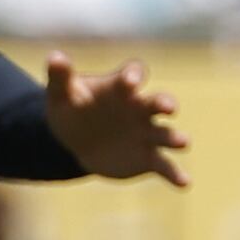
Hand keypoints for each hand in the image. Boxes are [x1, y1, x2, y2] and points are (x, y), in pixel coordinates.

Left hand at [41, 54, 188, 186]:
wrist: (78, 140)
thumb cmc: (72, 109)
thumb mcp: (61, 94)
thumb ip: (60, 77)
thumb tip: (55, 56)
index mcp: (120, 87)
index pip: (132, 74)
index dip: (133, 76)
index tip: (129, 81)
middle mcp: (140, 108)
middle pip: (157, 102)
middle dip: (164, 103)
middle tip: (168, 107)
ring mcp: (147, 133)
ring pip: (166, 133)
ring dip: (175, 137)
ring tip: (182, 142)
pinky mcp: (148, 157)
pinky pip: (164, 165)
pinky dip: (175, 174)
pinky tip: (184, 183)